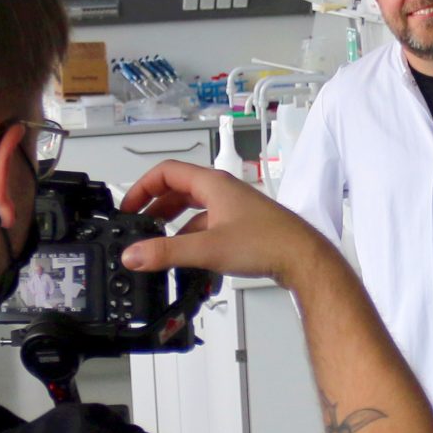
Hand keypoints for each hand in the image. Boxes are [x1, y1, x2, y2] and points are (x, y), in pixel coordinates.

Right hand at [119, 161, 337, 284]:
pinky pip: (209, 225)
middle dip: (156, 208)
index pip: (166, 172)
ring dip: (175, 225)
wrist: (303, 258)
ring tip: (160, 245)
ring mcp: (234, 207)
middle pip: (179, 190)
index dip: (143, 187)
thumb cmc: (268, 242)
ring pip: (195, 209)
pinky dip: (194, 238)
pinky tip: (190, 260)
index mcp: (213, 183)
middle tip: (140, 225)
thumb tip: (134, 254)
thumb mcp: (207, 249)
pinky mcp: (243, 225)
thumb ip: (166, 252)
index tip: (129, 206)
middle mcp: (223, 190)